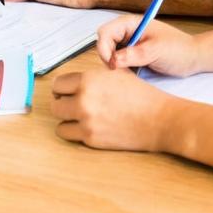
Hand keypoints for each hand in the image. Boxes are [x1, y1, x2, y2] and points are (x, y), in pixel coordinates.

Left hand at [51, 69, 176, 151]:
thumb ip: (94, 74)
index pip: (58, 83)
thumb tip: (76, 79)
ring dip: (67, 118)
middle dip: (62, 103)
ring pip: (59, 120)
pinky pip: (68, 134)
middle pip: (55, 103)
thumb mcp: (117, 73)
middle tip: (72, 104)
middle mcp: (84, 99)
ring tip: (80, 116)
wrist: (158, 119)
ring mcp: (86, 121)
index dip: (62, 88)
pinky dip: (74, 131)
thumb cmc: (141, 95)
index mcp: (88, 80)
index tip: (66, 91)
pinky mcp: (90, 139)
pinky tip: (87, 126)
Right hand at [96, 15, 201, 76]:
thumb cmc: (179, 49)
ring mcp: (129, 44)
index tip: (112, 65)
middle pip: (104, 43)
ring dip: (114, 65)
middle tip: (120, 72)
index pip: (105, 32)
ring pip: (109, 54)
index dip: (104, 48)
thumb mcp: (157, 51)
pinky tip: (131, 75)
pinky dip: (120, 70)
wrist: (193, 58)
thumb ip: (135, 54)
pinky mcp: (132, 56)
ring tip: (128, 73)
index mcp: (131, 23)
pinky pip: (118, 62)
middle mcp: (127, 32)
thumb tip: (113, 61)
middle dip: (107, 58)